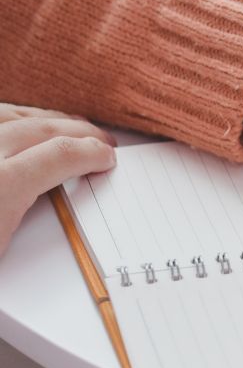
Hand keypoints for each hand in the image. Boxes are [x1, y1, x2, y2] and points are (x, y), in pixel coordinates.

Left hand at [0, 104, 115, 255]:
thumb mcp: (1, 253)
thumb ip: (32, 211)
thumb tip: (58, 192)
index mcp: (2, 184)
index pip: (60, 154)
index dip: (91, 152)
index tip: (107, 157)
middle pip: (38, 128)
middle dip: (77, 130)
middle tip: (100, 139)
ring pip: (11, 114)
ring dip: (44, 118)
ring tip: (66, 123)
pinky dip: (14, 116)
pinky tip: (22, 123)